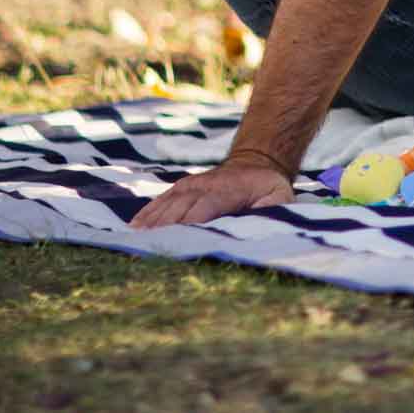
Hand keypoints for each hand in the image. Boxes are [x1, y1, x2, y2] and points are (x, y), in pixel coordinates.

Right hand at [130, 156, 292, 229]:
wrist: (257, 162)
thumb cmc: (270, 189)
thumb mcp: (280, 199)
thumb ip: (269, 213)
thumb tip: (255, 230)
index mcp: (229, 190)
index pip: (204, 209)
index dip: (189, 227)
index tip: (174, 245)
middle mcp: (206, 185)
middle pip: (180, 209)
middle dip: (164, 230)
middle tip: (146, 251)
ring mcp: (192, 184)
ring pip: (168, 204)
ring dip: (151, 223)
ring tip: (133, 242)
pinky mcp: (183, 187)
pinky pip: (162, 200)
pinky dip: (148, 213)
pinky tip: (134, 227)